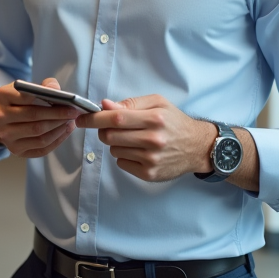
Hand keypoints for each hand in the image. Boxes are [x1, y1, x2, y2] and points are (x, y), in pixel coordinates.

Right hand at [0, 79, 79, 157]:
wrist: (8, 118)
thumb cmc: (23, 100)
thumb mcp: (30, 87)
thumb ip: (46, 85)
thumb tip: (56, 90)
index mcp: (3, 96)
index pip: (26, 96)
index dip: (49, 98)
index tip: (68, 101)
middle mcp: (0, 117)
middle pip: (34, 117)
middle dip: (58, 115)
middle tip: (74, 113)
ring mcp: (6, 136)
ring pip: (38, 134)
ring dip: (58, 128)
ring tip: (70, 122)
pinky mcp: (15, 150)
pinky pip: (40, 148)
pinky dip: (57, 140)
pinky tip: (65, 132)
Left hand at [75, 94, 215, 181]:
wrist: (197, 147)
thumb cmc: (175, 122)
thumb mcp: (158, 103)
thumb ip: (130, 103)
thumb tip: (106, 105)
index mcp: (155, 119)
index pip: (115, 118)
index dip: (94, 118)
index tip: (81, 118)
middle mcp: (153, 140)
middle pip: (110, 136)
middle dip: (103, 130)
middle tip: (109, 127)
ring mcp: (151, 159)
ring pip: (114, 150)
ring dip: (115, 143)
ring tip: (132, 138)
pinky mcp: (149, 174)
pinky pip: (121, 163)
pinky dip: (123, 156)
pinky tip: (138, 150)